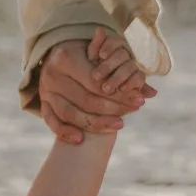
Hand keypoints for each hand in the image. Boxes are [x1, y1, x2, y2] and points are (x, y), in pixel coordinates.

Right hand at [35, 30, 154, 144]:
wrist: (56, 55)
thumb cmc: (85, 56)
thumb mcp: (102, 55)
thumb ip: (126, 71)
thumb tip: (153, 93)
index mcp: (66, 59)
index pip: (96, 82)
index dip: (119, 93)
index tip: (138, 100)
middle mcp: (53, 75)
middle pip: (85, 99)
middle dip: (112, 108)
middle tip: (133, 112)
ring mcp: (46, 91)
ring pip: (69, 113)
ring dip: (94, 123)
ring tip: (119, 125)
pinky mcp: (42, 103)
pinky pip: (51, 121)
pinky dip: (64, 132)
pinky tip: (80, 140)